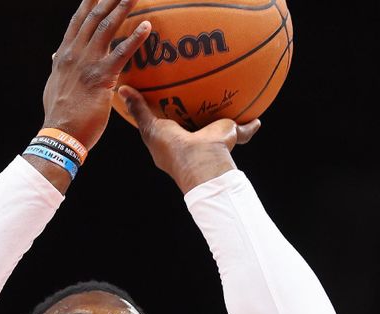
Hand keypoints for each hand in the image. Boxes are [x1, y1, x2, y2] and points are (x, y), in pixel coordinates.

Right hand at [42, 0, 151, 150]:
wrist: (60, 134)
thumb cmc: (60, 115)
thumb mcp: (54, 86)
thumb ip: (58, 68)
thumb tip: (55, 56)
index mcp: (64, 55)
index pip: (77, 21)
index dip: (88, 2)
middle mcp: (74, 53)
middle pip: (93, 16)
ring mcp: (87, 63)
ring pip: (106, 27)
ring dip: (122, 6)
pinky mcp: (101, 77)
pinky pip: (121, 53)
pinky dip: (135, 37)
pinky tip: (147, 26)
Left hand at [118, 86, 260, 193]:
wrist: (201, 161)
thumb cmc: (172, 148)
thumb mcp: (151, 127)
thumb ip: (139, 110)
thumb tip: (123, 89)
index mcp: (174, 139)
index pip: (170, 120)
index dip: (170, 107)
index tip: (169, 91)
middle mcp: (194, 140)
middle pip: (196, 120)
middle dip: (198, 107)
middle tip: (199, 86)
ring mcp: (213, 139)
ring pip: (221, 123)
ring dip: (227, 115)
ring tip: (232, 95)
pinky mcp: (230, 135)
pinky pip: (245, 129)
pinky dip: (251, 125)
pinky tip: (257, 116)